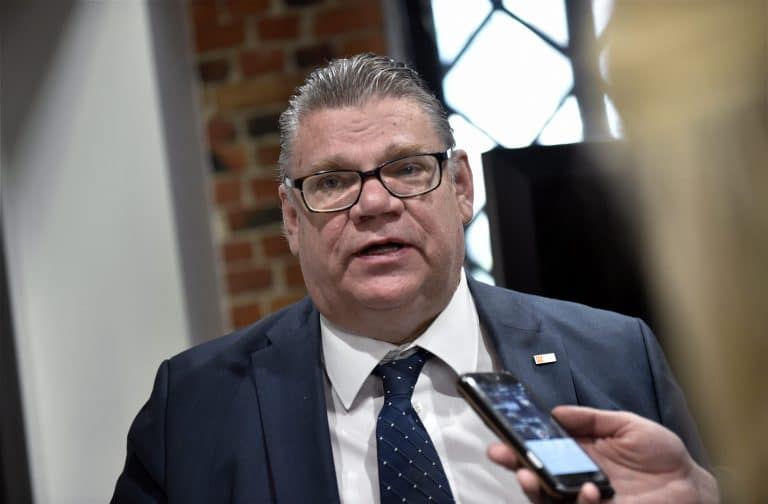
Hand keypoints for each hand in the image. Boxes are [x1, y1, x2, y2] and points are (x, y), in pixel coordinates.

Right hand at [487, 405, 718, 502]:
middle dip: (516, 465)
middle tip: (504, 455)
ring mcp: (587, 500)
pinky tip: (586, 490)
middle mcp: (577, 478)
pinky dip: (577, 502)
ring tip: (531, 475)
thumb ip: (592, 418)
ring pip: (549, 498)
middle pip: (537, 474)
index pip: (542, 449)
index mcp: (580, 453)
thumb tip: (556, 411)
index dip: (520, 444)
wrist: (692, 486)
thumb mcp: (628, 425)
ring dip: (536, 487)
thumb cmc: (664, 457)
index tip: (504, 436)